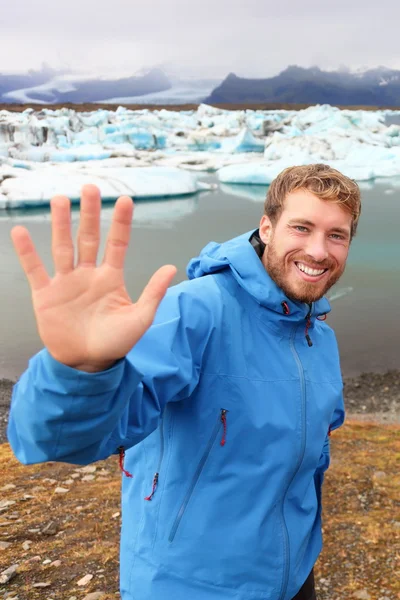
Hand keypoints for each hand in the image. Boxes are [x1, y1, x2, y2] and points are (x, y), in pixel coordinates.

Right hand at [11, 185, 176, 371]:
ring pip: (63, 247)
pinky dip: (28, 252)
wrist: (87, 364)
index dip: (121, 223)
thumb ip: (153, 293)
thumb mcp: (139, 319)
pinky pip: (35, 270)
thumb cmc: (116, 342)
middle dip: (90, 213)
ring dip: (60, 224)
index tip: (126, 200)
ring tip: (60, 199)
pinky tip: (20, 232)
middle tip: (90, 187)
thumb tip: (172, 268)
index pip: (117, 244)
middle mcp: (88, 275)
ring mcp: (66, 283)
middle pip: (88, 237)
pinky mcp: (46, 295)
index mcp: (111, 278)